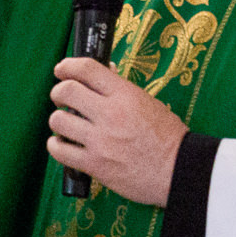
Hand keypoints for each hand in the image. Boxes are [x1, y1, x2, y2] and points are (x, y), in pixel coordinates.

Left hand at [46, 58, 187, 205]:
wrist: (179, 171)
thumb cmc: (168, 138)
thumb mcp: (149, 103)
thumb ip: (122, 90)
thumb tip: (103, 74)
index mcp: (126, 95)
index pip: (87, 69)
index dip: (68, 66)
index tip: (62, 69)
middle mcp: (110, 114)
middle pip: (66, 91)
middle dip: (58, 92)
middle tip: (62, 98)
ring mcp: (100, 141)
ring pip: (58, 121)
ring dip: (58, 120)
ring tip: (66, 124)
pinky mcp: (94, 165)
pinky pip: (60, 151)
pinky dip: (56, 145)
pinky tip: (63, 144)